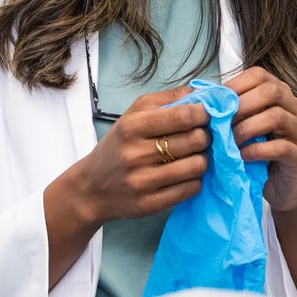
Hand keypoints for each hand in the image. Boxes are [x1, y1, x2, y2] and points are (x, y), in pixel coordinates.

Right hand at [59, 86, 211, 226]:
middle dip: (205, 137)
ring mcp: (143, 181)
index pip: (182, 115)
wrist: (92, 187)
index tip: (204, 115)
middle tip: (200, 137)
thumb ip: (167, 99)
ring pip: (197, 166)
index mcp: (132, 126)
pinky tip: (185, 175)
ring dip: (202, 159)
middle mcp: (136, 154)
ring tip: (193, 157)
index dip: (202, 114)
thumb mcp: (133, 115)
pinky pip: (191, 189)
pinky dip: (195, 180)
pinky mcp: (150, 204)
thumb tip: (202, 92)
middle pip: (195, 140)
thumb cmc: (119, 146)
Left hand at [226, 67, 296, 212]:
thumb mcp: (244, 127)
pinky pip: (280, 147)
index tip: (215, 104)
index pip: (260, 75)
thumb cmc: (259, 154)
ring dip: (246, 128)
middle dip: (241, 105)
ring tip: (229, 142)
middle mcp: (296, 108)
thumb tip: (199, 97)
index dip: (235, 86)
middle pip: (271, 91)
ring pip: (276, 117)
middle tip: (221, 123)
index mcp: (282, 95)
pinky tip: (241, 157)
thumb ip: (230, 110)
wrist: (282, 188)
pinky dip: (256, 151)